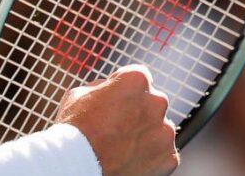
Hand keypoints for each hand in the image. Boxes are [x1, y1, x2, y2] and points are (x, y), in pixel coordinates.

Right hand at [55, 65, 178, 175]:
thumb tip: (108, 90)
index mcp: (136, 80)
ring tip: (121, 146)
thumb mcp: (80, 94)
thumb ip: (102, 88)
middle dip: (138, 111)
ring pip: (158, 129)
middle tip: (117, 125)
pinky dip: (151, 156)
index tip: (116, 100)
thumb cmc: (76, 130)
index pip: (139, 77)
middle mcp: (156, 102)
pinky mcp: (168, 158)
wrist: (80, 166)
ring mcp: (164, 132)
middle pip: (151, 103)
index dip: (125, 89)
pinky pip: (163, 153)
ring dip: (145, 134)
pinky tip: (130, 158)